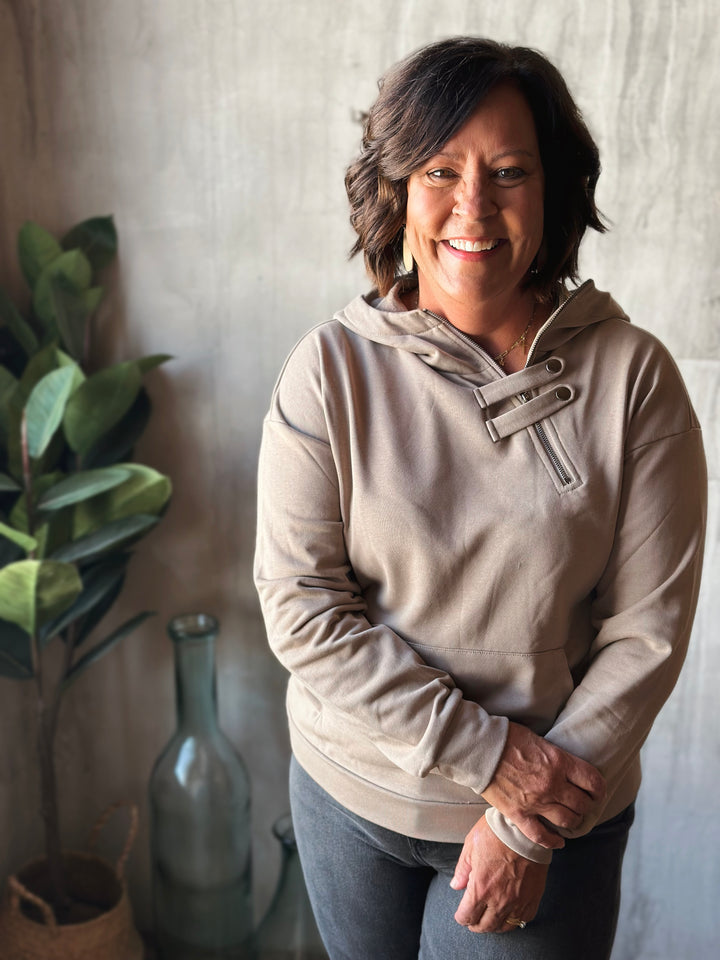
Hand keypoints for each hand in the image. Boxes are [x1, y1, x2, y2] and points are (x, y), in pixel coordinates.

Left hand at [451, 815, 547, 932]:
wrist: (524, 829)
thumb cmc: (496, 833)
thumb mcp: (471, 846)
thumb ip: (462, 870)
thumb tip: (456, 885)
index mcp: (480, 888)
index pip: (466, 916)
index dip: (461, 917)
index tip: (462, 914)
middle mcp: (499, 900)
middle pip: (485, 926)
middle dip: (476, 925)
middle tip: (474, 920)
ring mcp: (518, 901)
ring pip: (505, 926)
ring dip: (495, 925)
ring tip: (491, 919)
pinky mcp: (533, 898)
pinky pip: (524, 919)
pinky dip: (516, 919)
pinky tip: (511, 913)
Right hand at [482, 722, 605, 848]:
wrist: (480, 748)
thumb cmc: (508, 738)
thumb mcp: (540, 741)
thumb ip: (556, 758)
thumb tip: (566, 768)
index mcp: (559, 762)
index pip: (593, 782)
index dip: (599, 789)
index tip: (596, 791)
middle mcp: (552, 784)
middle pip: (582, 804)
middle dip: (585, 805)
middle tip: (581, 804)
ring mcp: (536, 802)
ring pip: (567, 821)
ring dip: (573, 821)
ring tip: (570, 818)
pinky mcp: (519, 814)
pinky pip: (541, 836)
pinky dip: (553, 841)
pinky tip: (559, 841)